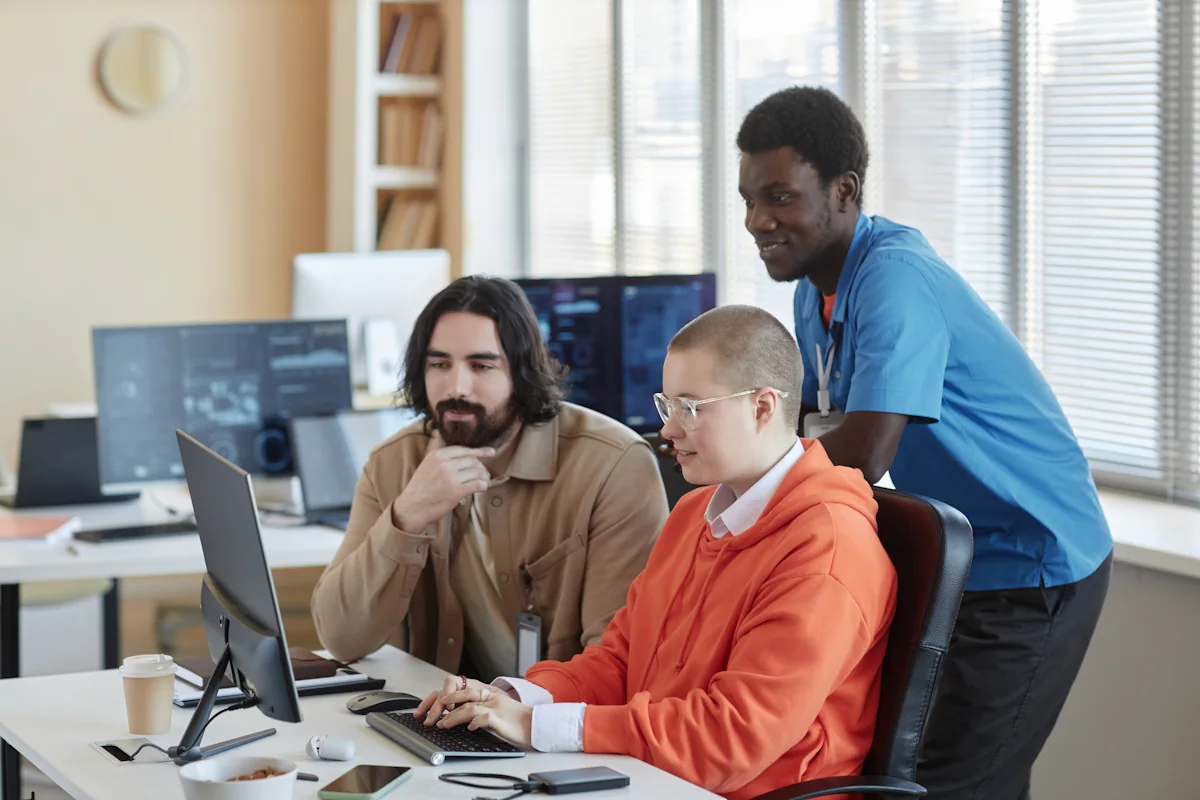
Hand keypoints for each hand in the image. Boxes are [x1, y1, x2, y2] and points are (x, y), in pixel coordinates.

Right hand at [391, 446, 494, 532]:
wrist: (411, 508)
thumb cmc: (420, 489)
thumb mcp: (427, 466)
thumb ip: (443, 459)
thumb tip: (465, 456)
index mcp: (437, 455)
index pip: (464, 450)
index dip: (479, 451)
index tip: (491, 452)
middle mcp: (444, 463)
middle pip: (473, 460)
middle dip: (482, 468)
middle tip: (485, 475)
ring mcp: (451, 476)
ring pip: (477, 472)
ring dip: (484, 477)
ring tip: (484, 482)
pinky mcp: (456, 491)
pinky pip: (478, 484)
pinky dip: (483, 486)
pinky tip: (482, 488)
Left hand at [416, 679, 532, 748]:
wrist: (537, 725)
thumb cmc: (518, 721)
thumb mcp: (500, 710)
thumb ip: (484, 709)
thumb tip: (466, 717)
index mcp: (492, 694)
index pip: (468, 689)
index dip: (452, 694)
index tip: (441, 702)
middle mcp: (493, 698)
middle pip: (466, 694)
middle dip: (448, 702)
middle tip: (436, 711)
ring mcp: (497, 707)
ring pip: (469, 707)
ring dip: (453, 716)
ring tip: (443, 724)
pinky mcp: (500, 719)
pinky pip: (483, 718)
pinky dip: (473, 722)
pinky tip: (468, 728)